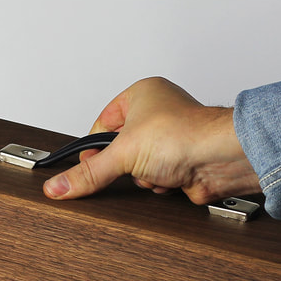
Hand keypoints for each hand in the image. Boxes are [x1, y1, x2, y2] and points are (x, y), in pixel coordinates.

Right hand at [42, 77, 260, 204]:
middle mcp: (158, 113)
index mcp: (141, 95)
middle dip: (126, 164)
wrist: (222, 158)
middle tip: (132, 163)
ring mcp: (171, 139)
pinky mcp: (182, 163)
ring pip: (138, 168)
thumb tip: (58, 185)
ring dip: (144, 176)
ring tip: (157, 169)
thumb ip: (89, 172)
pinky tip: (170, 179)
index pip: (102, 123)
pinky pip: (156, 179)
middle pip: (120, 149)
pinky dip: (159, 184)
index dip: (95, 146)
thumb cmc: (185, 135)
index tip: (90, 162)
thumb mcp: (123, 152)